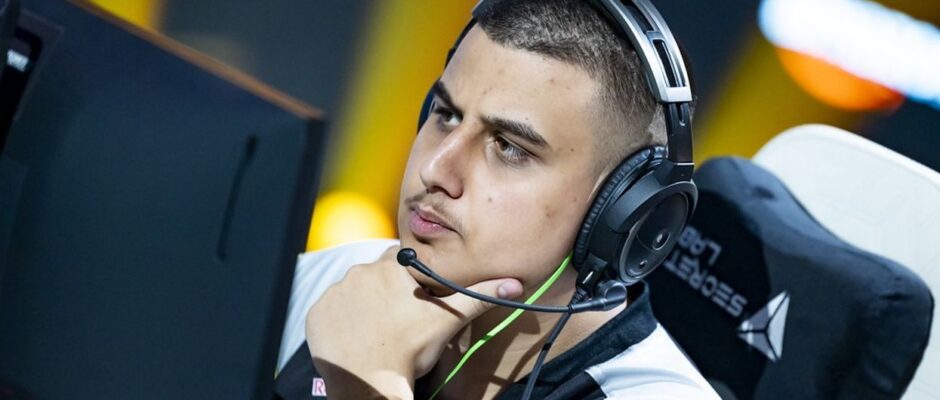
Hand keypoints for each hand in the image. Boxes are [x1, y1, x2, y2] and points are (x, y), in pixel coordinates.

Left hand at [305, 245, 522, 398]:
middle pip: (377, 274)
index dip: (412, 280)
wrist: (369, 383)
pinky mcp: (317, 312)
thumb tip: (515, 283)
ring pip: (354, 290)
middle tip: (398, 318)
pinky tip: (355, 336)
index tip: (415, 300)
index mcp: (393, 266)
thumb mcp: (448, 320)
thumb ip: (479, 297)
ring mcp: (334, 291)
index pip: (404, 262)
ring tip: (377, 330)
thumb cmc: (411, 350)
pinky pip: (331, 310)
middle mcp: (360, 270)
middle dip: (386, 290)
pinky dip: (341, 320)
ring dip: (363, 304)